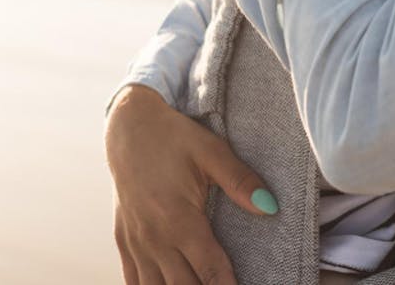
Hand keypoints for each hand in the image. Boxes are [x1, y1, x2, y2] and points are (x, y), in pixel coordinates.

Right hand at [105, 85, 276, 283]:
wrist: (128, 125)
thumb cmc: (172, 137)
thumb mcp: (210, 151)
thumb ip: (240, 181)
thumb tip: (270, 207)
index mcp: (178, 218)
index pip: (210, 270)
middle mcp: (154, 237)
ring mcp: (136, 242)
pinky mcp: (123, 241)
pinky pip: (133, 281)